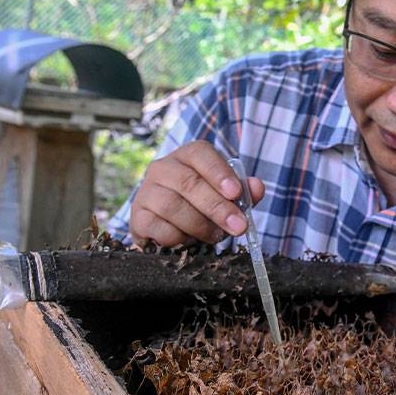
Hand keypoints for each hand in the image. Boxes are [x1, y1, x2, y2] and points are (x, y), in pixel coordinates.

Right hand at [128, 141, 264, 246]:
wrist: (166, 226)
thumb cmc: (201, 205)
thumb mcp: (225, 196)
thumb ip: (244, 192)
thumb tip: (258, 187)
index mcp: (187, 156)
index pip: (200, 153)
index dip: (219, 172)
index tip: (236, 193)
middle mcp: (162, 168)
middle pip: (189, 183)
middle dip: (217, 207)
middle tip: (239, 226)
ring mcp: (146, 192)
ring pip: (173, 206)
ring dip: (200, 225)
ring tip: (215, 235)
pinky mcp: (138, 217)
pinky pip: (159, 228)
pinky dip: (179, 238)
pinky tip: (189, 241)